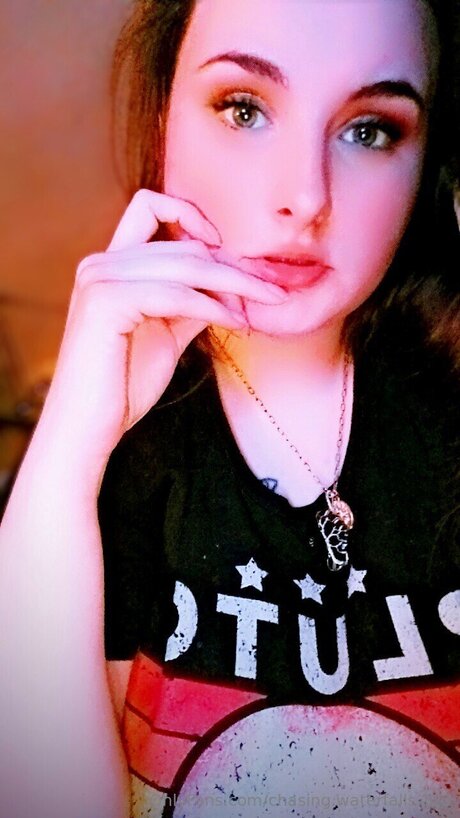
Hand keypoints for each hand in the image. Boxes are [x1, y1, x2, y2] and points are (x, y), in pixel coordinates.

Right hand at [41, 190, 285, 471]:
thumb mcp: (167, 333)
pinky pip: (176, 293)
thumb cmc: (124, 384)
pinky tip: (235, 321)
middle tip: (272, 289)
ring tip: (265, 303)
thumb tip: (233, 286)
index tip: (228, 249)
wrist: (89, 426)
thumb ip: (192, 302)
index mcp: (109, 265)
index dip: (193, 216)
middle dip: (235, 266)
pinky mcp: (106, 301)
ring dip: (235, 283)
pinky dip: (212, 305)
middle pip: (184, 244)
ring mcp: (100, 278)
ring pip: (186, 262)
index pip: (151, 208)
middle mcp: (100, 263)